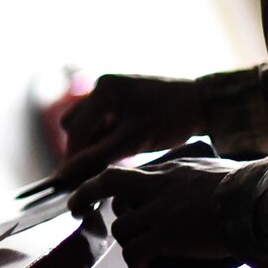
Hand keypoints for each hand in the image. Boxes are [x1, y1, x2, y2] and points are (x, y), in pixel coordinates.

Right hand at [54, 74, 201, 186]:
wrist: (202, 104)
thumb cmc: (170, 120)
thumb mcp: (132, 141)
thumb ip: (96, 157)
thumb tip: (65, 174)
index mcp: (103, 90)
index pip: (76, 130)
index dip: (72, 157)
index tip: (68, 182)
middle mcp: (103, 85)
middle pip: (75, 124)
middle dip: (81, 147)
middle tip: (93, 170)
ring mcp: (112, 89)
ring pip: (88, 123)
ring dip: (93, 142)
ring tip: (111, 160)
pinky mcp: (121, 96)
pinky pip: (102, 119)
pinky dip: (106, 136)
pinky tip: (120, 149)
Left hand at [71, 159, 242, 267]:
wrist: (257, 202)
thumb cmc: (255, 191)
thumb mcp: (225, 176)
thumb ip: (218, 184)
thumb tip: (234, 201)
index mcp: (173, 169)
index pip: (132, 171)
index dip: (113, 184)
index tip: (105, 192)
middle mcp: (159, 186)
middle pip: (110, 185)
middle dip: (88, 196)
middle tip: (81, 210)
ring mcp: (159, 211)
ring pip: (122, 228)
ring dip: (127, 244)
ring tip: (140, 257)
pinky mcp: (164, 236)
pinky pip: (135, 253)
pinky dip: (136, 265)